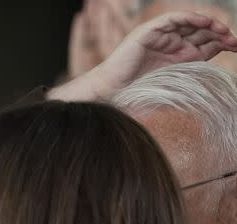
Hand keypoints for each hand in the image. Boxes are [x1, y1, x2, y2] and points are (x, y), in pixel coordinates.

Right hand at [53, 10, 236, 100]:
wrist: (112, 92)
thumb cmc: (136, 93)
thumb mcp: (173, 82)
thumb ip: (191, 72)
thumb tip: (215, 65)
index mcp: (177, 57)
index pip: (205, 43)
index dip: (222, 43)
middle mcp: (170, 44)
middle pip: (201, 32)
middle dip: (220, 34)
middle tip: (235, 41)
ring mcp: (160, 37)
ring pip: (190, 23)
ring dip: (209, 25)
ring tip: (224, 32)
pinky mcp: (148, 32)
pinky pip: (172, 18)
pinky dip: (190, 18)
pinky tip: (204, 23)